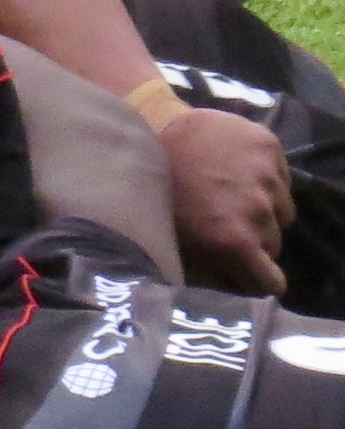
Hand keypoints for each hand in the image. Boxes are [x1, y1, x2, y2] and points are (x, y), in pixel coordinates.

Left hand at [162, 106, 291, 296]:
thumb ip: (208, 274)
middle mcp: (257, 212)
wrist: (147, 132)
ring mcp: (266, 177)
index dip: (258, 280)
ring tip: (227, 197)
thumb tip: (229, 296)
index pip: (272, 283)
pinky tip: (233, 173)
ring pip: (282, 212)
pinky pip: (281, 180)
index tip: (246, 272)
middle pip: (274, 244)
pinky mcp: (269, 148)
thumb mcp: (174, 245)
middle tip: (224, 225)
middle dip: (254, 241)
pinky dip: (265, 180)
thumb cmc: (155, 197)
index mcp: (234, 242)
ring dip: (262, 210)